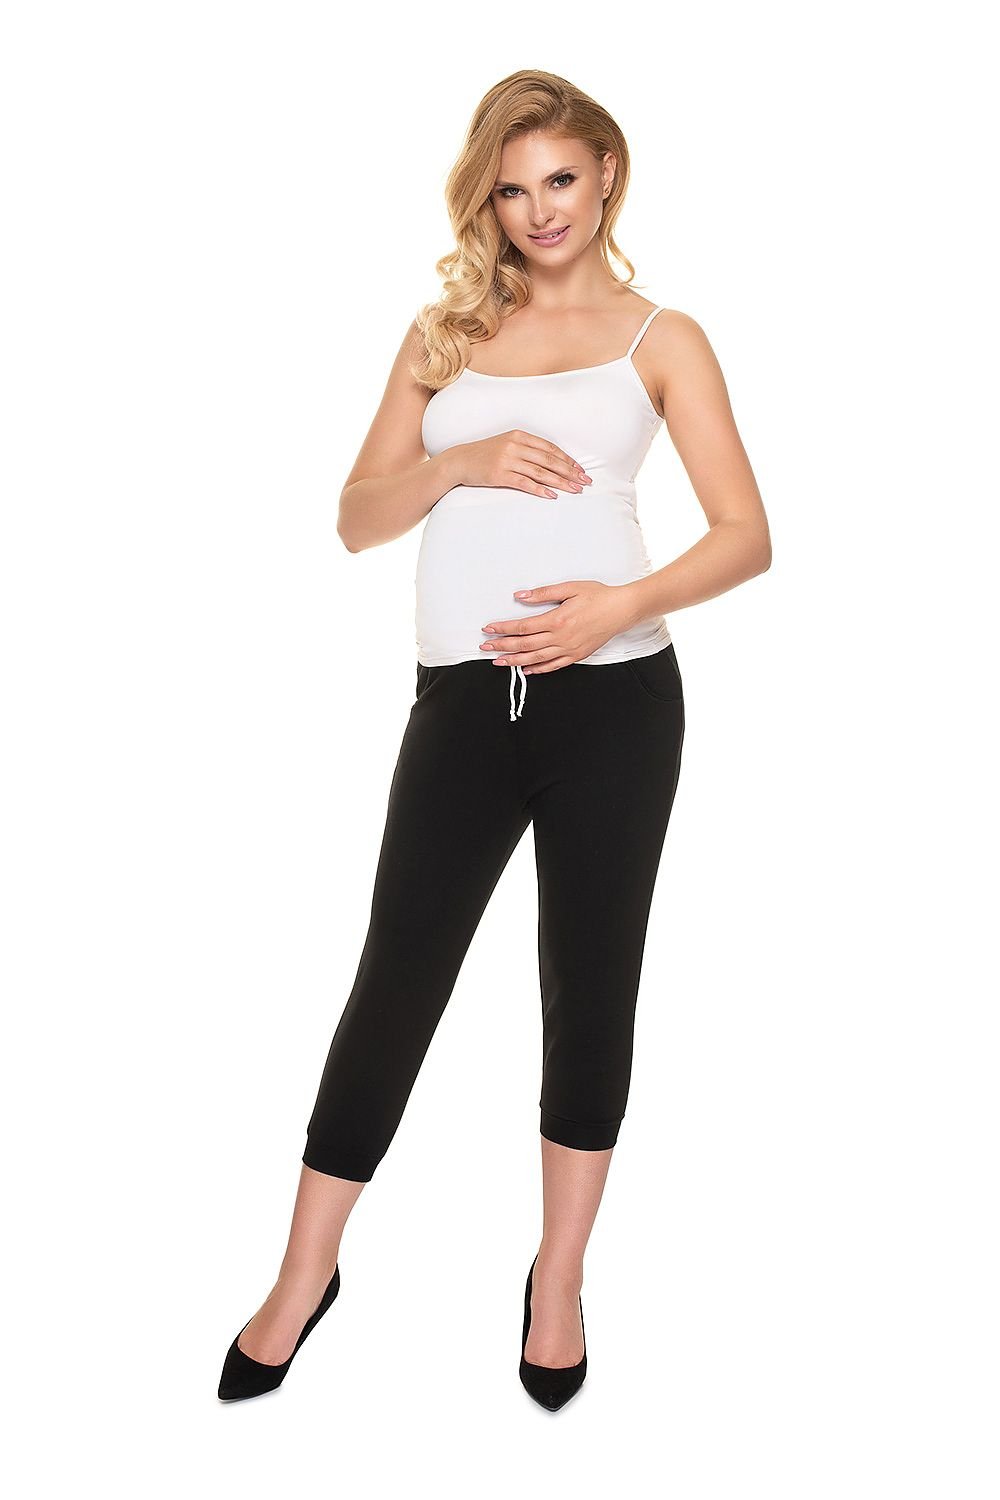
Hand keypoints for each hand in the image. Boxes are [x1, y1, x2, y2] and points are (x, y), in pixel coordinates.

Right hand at [451, 430, 591, 499]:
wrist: (459, 461)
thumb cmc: (485, 454)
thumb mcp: (506, 444)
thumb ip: (526, 449)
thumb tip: (551, 462)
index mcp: (519, 436)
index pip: (550, 448)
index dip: (567, 460)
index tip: (580, 470)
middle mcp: (515, 446)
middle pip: (549, 460)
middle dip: (570, 472)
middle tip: (585, 482)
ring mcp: (507, 460)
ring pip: (540, 472)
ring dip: (560, 482)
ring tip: (574, 490)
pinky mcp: (499, 475)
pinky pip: (525, 483)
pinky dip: (540, 490)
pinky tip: (552, 496)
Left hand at [480, 580, 636, 671]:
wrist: (622, 610)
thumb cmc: (598, 596)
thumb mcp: (570, 588)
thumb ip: (543, 593)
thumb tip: (520, 596)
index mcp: (557, 619)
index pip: (522, 627)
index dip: (503, 629)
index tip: (489, 629)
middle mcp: (561, 638)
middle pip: (525, 645)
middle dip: (502, 646)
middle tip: (486, 648)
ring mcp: (569, 649)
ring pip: (536, 659)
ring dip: (515, 661)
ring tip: (499, 662)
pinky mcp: (576, 656)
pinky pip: (553, 666)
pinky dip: (538, 669)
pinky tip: (526, 670)